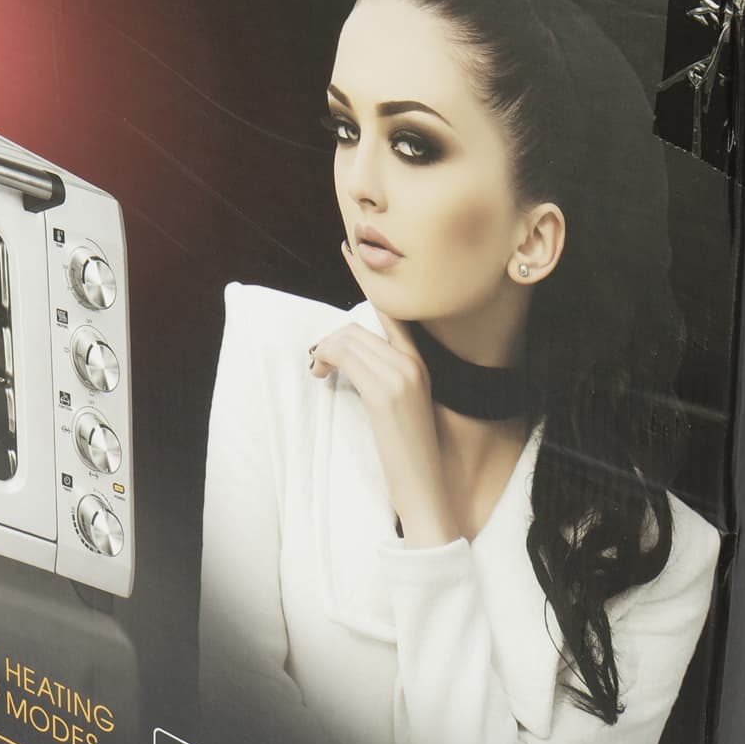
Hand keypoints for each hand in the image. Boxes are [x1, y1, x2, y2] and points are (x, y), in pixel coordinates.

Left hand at [310, 238, 457, 545]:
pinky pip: (345, 356)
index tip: (349, 251)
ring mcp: (403, 376)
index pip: (393, 309)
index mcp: (421, 364)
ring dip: (324, 350)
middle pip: (360, 323)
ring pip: (348, 337)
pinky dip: (325, 358)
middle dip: (331, 336)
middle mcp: (415, 363)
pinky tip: (320, 373)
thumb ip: (384, 378)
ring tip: (318, 370)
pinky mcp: (387, 394)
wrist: (427, 492)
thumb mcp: (400, 409)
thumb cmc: (409, 456)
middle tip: (317, 361)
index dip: (368, 278)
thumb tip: (352, 360)